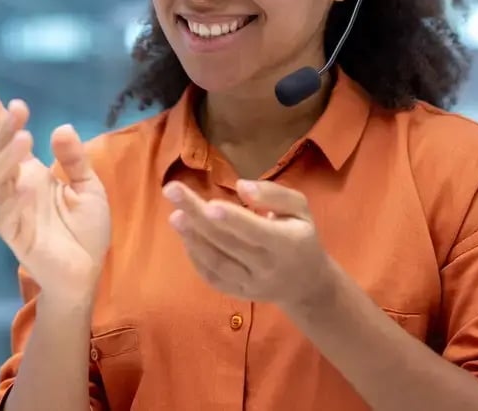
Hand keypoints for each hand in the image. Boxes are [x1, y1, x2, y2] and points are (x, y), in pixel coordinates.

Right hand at [0, 85, 110, 299]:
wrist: (87, 273)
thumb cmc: (86, 231)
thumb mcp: (89, 186)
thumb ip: (75, 159)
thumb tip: (60, 128)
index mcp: (32, 173)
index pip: (7, 139)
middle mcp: (17, 188)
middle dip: (3, 129)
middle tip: (19, 109)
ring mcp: (12, 211)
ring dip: (6, 158)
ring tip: (25, 137)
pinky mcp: (15, 236)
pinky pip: (3, 216)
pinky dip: (12, 201)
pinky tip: (26, 187)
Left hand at [163, 179, 334, 314]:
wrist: (305, 285)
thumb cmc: (300, 237)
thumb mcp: (300, 209)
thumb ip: (274, 195)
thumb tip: (241, 186)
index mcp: (286, 244)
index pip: (256, 231)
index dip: (233, 219)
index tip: (210, 204)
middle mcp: (266, 267)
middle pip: (228, 242)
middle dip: (197, 216)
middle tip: (172, 190)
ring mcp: (249, 284)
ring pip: (216, 262)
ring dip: (192, 237)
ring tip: (175, 214)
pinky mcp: (236, 293)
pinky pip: (211, 275)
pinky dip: (195, 255)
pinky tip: (185, 234)